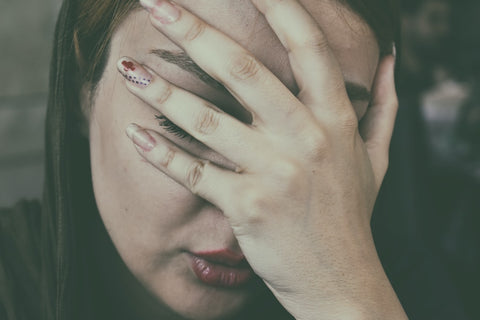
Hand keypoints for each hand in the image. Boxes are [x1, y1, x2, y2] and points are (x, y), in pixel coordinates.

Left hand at [119, 0, 405, 317]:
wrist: (340, 279)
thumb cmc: (351, 215)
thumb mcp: (378, 158)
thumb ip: (384, 106)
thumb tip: (389, 60)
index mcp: (335, 120)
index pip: (307, 47)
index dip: (278, 6)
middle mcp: (305, 139)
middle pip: (243, 70)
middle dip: (194, 31)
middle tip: (156, 3)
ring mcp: (275, 173)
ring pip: (208, 120)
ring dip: (162, 92)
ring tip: (128, 70)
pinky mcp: (246, 206)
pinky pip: (195, 174)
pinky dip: (161, 155)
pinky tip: (134, 135)